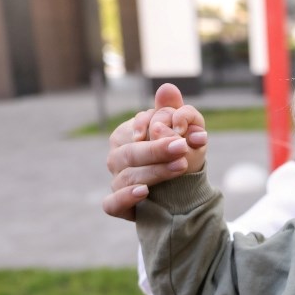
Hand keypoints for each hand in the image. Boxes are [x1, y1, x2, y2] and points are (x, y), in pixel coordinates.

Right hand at [102, 83, 208, 220]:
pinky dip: (125, 197)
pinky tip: (144, 192)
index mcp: (126, 136)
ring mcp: (116, 181)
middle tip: (182, 147)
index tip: (176, 132)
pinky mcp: (117, 205)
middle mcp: (117, 158)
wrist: (181, 194)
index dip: (151, 128)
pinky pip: (112, 203)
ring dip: (153, 171)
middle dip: (157, 150)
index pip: (133, 130)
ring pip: (126, 176)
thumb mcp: (179, 133)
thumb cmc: (176, 157)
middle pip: (130, 153)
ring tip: (179, 167)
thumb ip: (173, 111)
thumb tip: (168, 88)